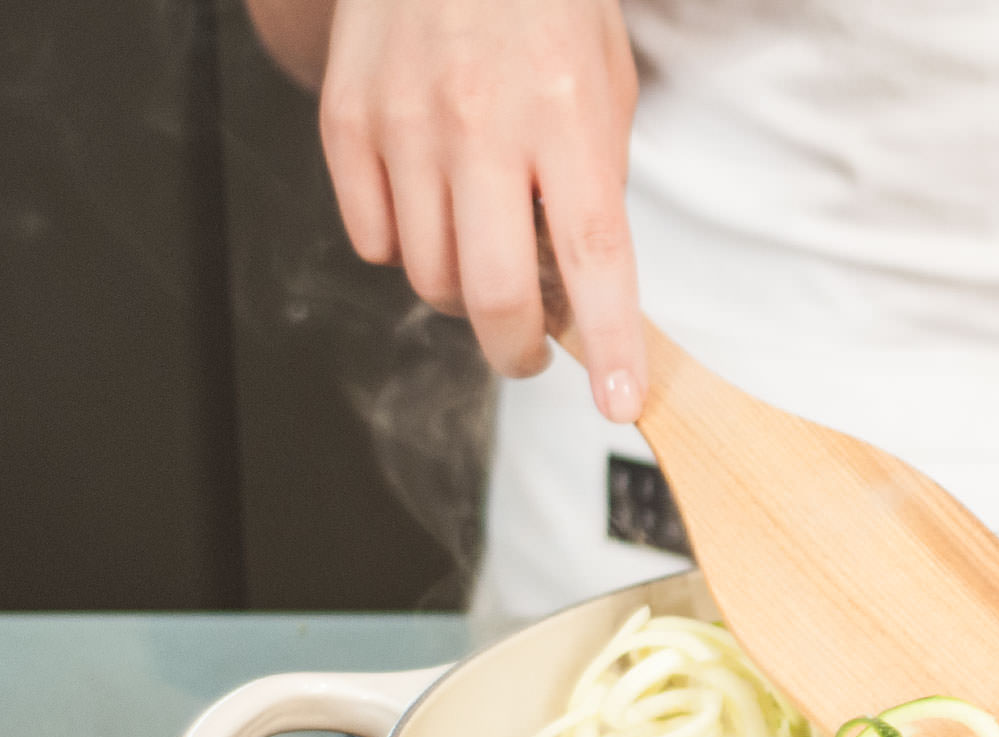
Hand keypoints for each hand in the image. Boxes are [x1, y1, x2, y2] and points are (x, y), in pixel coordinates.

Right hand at [317, 0, 645, 419]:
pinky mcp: (346, 121)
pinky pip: (374, 238)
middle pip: (493, 293)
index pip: (593, 259)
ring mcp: (404, 123)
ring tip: (486, 250)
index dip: (608, 343)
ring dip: (462, 296)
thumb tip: (581, 290)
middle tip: (532, 354)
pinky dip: (406, 248)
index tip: (618, 401)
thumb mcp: (604, 87)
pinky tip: (433, 207)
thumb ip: (594, 187)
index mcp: (564, 117)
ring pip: (429, 278)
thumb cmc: (542, 5)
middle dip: (517, 351)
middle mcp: (480, 125)